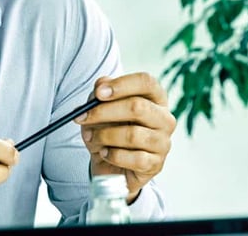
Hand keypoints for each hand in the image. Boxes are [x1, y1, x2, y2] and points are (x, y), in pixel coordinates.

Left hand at [75, 72, 176, 202]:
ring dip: (104, 136)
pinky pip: (134, 159)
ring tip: (91, 137)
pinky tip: (104, 154)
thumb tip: (101, 84)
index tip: (98, 93)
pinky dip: (113, 156)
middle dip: (104, 112)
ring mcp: (163, 142)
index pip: (146, 82)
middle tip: (82, 117)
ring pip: (133, 135)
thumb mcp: (100, 108)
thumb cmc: (109, 130)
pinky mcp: (156, 164)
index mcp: (155, 97)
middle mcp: (164, 118)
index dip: (121, 85)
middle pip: (138, 107)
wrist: (111, 165)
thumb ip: (101, 94)